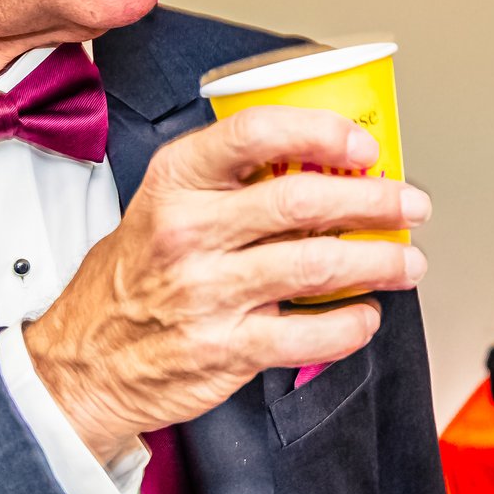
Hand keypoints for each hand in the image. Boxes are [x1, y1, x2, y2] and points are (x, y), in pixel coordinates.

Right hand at [21, 106, 430, 465]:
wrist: (83, 362)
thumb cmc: (137, 276)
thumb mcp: (165, 206)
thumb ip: (234, 184)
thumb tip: (331, 167)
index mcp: (177, 182)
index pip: (254, 133)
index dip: (322, 131)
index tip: (365, 144)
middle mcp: (190, 231)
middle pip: (304, 199)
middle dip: (376, 199)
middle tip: (410, 204)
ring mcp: (208, 292)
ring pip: (320, 264)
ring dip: (381, 260)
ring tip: (406, 262)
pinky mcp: (225, 348)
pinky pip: (312, 334)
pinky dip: (354, 325)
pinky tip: (366, 315)